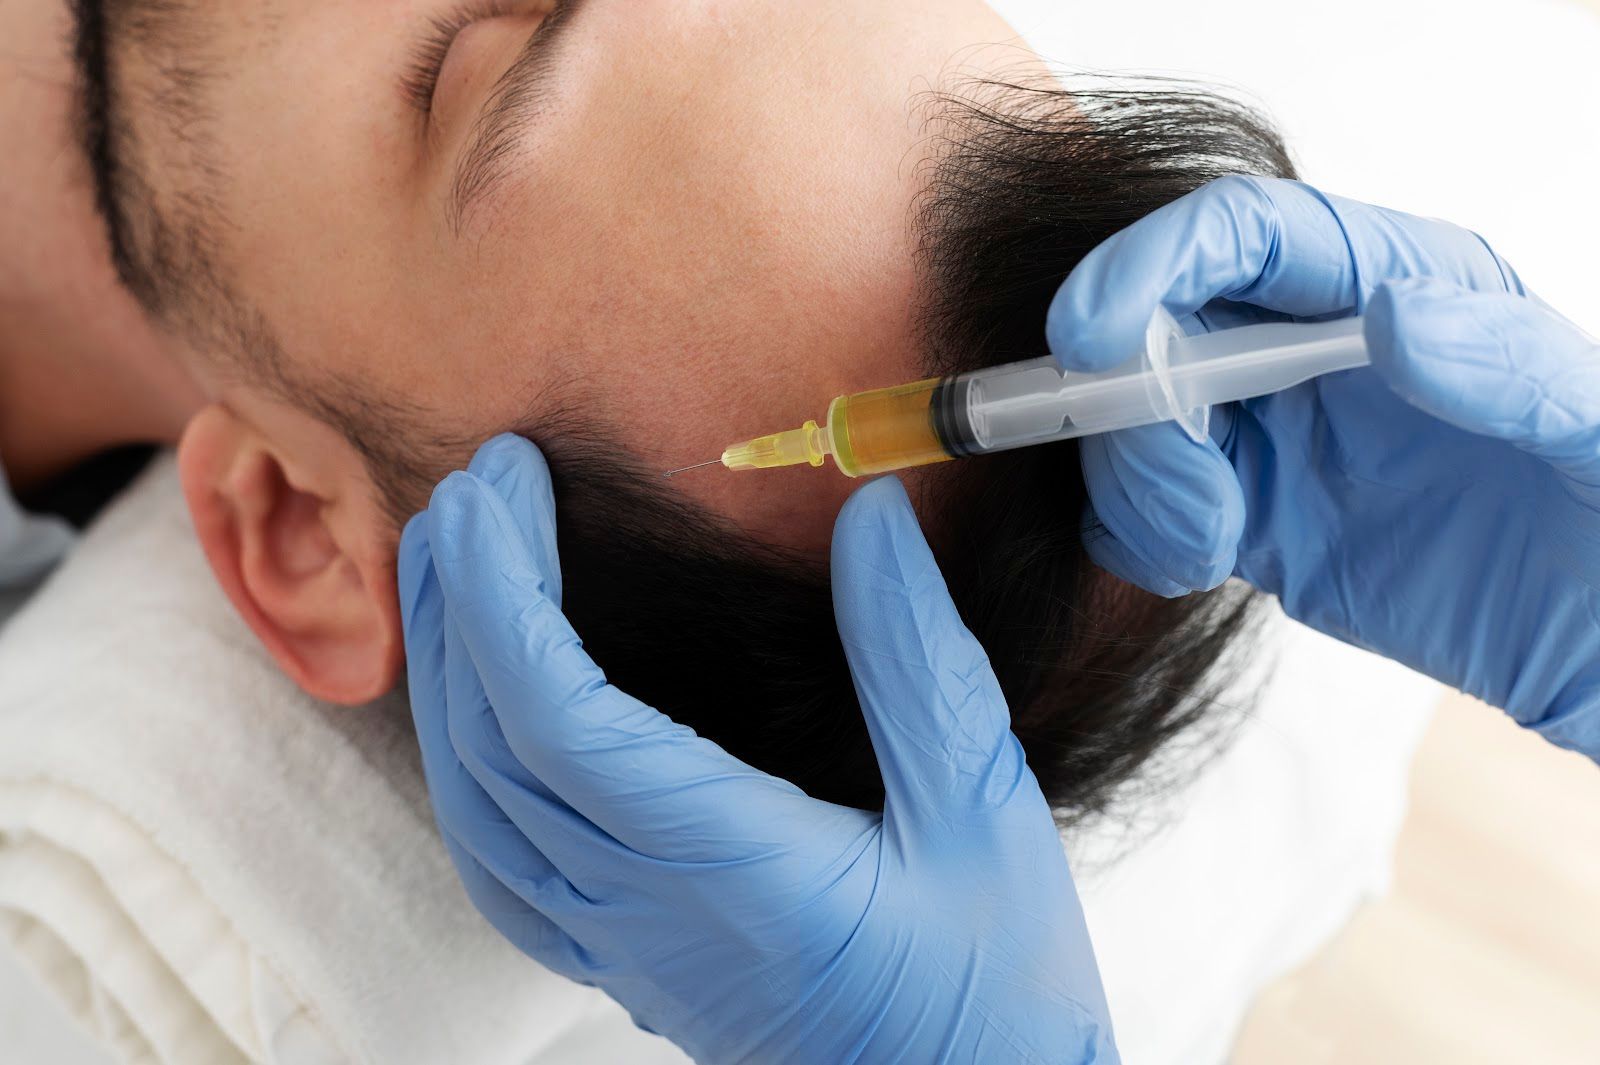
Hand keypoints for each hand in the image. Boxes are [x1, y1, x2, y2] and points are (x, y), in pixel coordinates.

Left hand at [398, 435, 1118, 1064]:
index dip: (511, 586)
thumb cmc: (990, 986)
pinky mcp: (624, 963)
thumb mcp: (981, 809)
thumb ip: (917, 659)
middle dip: (462, 602)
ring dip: (447, 676)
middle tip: (471, 491)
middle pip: (494, 745)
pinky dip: (464, 769)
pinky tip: (473, 717)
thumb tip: (873, 520)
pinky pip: (499, 865)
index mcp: (729, 868)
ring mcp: (621, 948)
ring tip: (450, 570)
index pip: (559, 718)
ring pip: (477, 806)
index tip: (507, 482)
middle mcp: (646, 913)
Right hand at [1048, 175, 1599, 757]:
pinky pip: (1145, 500)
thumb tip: (1390, 314)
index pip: (1249, 233)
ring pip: (1136, 415)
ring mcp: (1276, 432)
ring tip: (1210, 545)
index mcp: (1404, 284)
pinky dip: (1137, 527)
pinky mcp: (1252, 515)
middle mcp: (1320, 346)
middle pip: (1160, 322)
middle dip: (1127, 396)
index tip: (1094, 334)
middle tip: (1187, 498)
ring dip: (1136, 477)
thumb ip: (1515, 368)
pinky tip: (1199, 560)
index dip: (1152, 264)